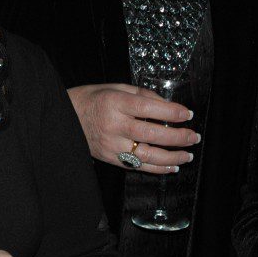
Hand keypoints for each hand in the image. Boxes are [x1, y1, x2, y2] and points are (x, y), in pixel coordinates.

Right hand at [68, 83, 197, 174]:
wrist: (64, 117)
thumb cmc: (91, 100)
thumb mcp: (114, 88)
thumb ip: (141, 95)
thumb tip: (166, 105)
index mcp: (114, 103)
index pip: (149, 108)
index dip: (172, 112)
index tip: (187, 114)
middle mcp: (113, 125)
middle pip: (151, 134)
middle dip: (177, 137)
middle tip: (193, 136)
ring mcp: (111, 145)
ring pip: (147, 155)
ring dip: (172, 157)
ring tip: (188, 155)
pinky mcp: (110, 158)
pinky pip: (138, 166)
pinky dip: (157, 168)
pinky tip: (172, 166)